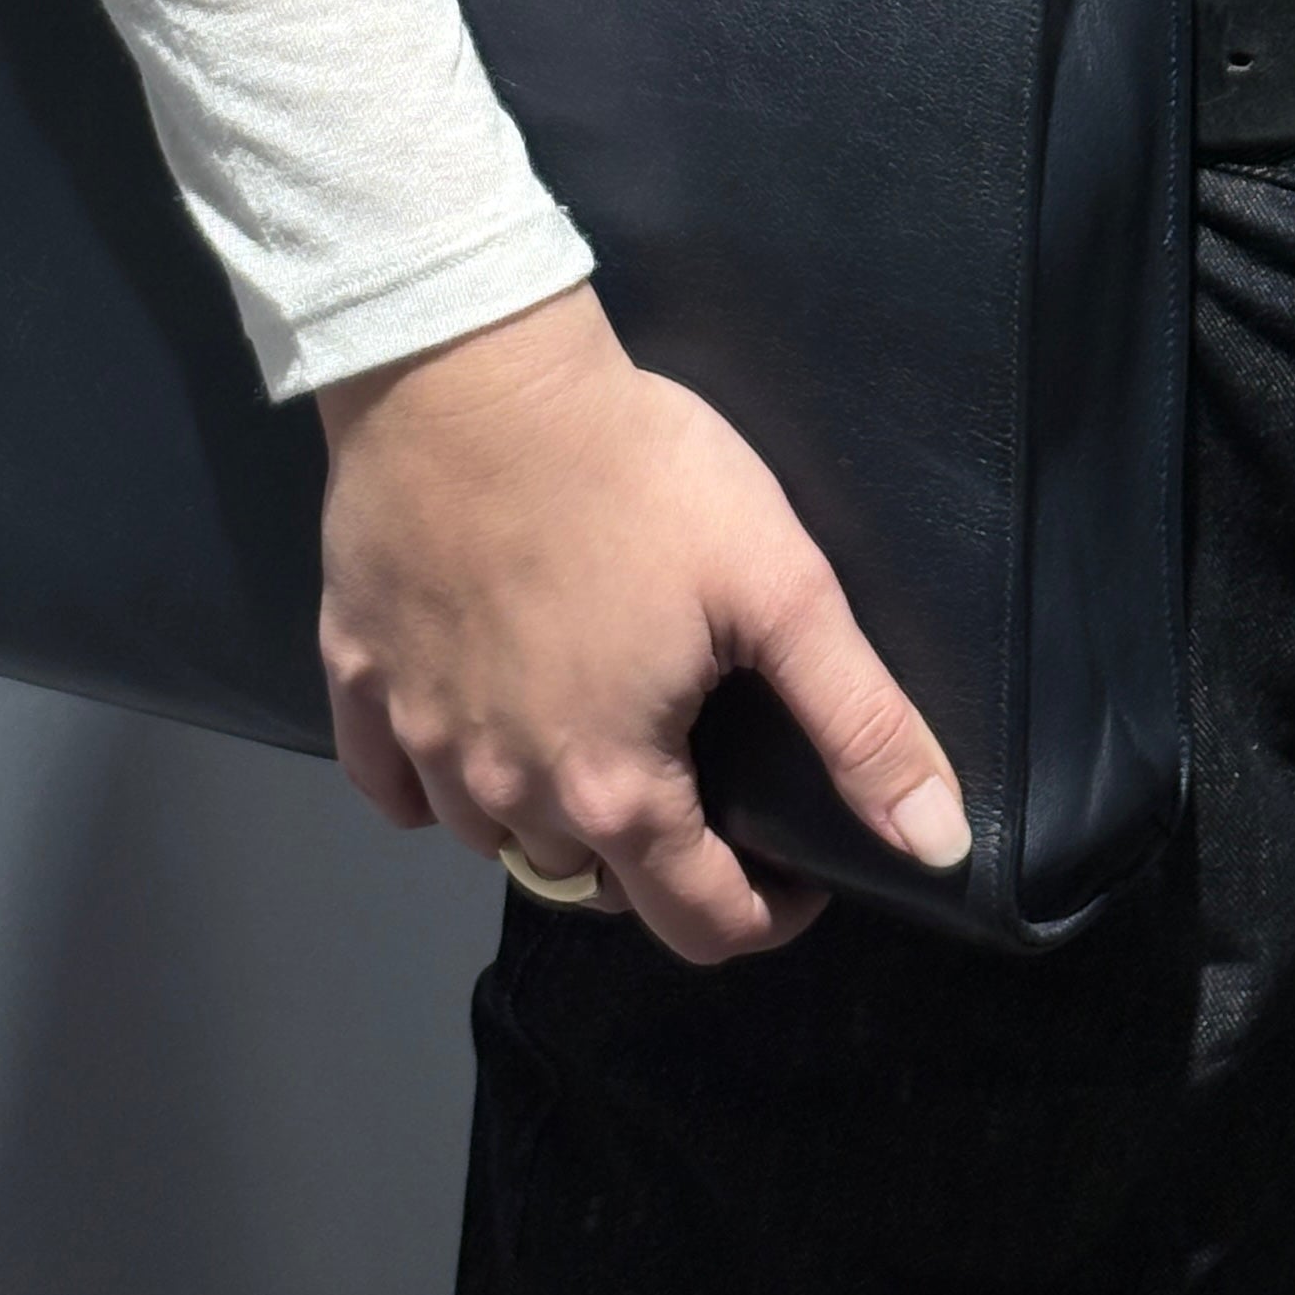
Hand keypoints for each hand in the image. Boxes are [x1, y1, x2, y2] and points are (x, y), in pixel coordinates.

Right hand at [317, 284, 971, 964]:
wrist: (469, 371)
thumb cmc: (632, 469)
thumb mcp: (780, 589)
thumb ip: (862, 726)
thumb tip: (938, 844)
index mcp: (617, 786)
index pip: (701, 924)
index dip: (769, 912)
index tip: (798, 869)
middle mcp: (508, 792)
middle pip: (596, 890)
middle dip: (663, 864)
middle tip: (702, 785)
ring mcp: (421, 739)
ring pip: (493, 840)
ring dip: (551, 824)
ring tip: (599, 750)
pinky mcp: (357, 676)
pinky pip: (390, 786)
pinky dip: (431, 791)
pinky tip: (471, 743)